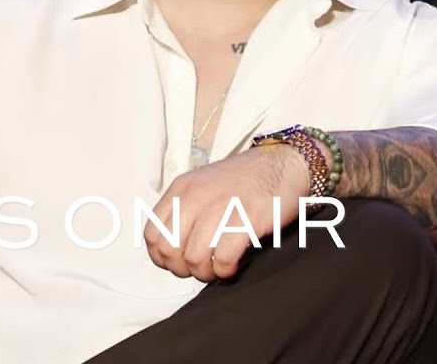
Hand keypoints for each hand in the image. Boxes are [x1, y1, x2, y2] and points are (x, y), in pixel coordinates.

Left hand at [143, 145, 309, 282]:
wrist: (285, 164)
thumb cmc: (245, 181)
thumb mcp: (202, 186)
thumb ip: (184, 211)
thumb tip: (171, 251)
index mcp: (182, 189)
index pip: (152, 235)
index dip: (162, 258)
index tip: (180, 261)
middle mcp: (196, 196)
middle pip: (169, 251)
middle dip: (183, 268)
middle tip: (202, 266)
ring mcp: (221, 206)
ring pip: (194, 258)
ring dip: (206, 273)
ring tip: (219, 267)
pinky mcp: (247, 219)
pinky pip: (223, 259)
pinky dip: (226, 270)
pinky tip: (235, 263)